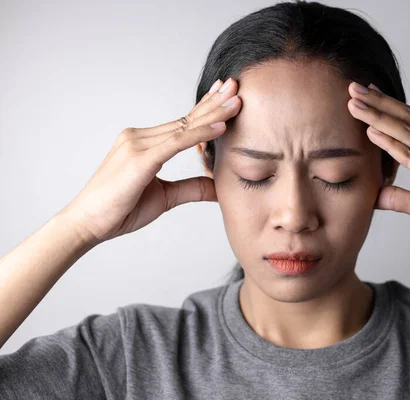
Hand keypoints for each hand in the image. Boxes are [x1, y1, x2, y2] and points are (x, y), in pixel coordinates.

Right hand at [60, 77, 241, 245]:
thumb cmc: (120, 210)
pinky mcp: (140, 159)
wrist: (87, 224)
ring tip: (236, 100)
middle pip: (185, 118)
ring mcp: (138, 145)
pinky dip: (200, 134)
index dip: (205, 109)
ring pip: (184, 127)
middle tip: (235, 85)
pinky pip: (176, 143)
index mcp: (143, 143)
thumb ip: (191, 188)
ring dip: (213, 113)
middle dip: (213, 102)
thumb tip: (217, 189)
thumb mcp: (165, 197)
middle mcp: (139, 138)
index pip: (182, 123)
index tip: (224, 95)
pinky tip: (220, 127)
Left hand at [347, 81, 409, 245]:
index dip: (386, 108)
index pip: (409, 124)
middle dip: (377, 103)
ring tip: (355, 102)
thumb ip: (401, 198)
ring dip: (378, 115)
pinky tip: (372, 132)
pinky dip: (392, 143)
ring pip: (406, 132)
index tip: (365, 95)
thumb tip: (376, 195)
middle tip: (353, 87)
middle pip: (405, 119)